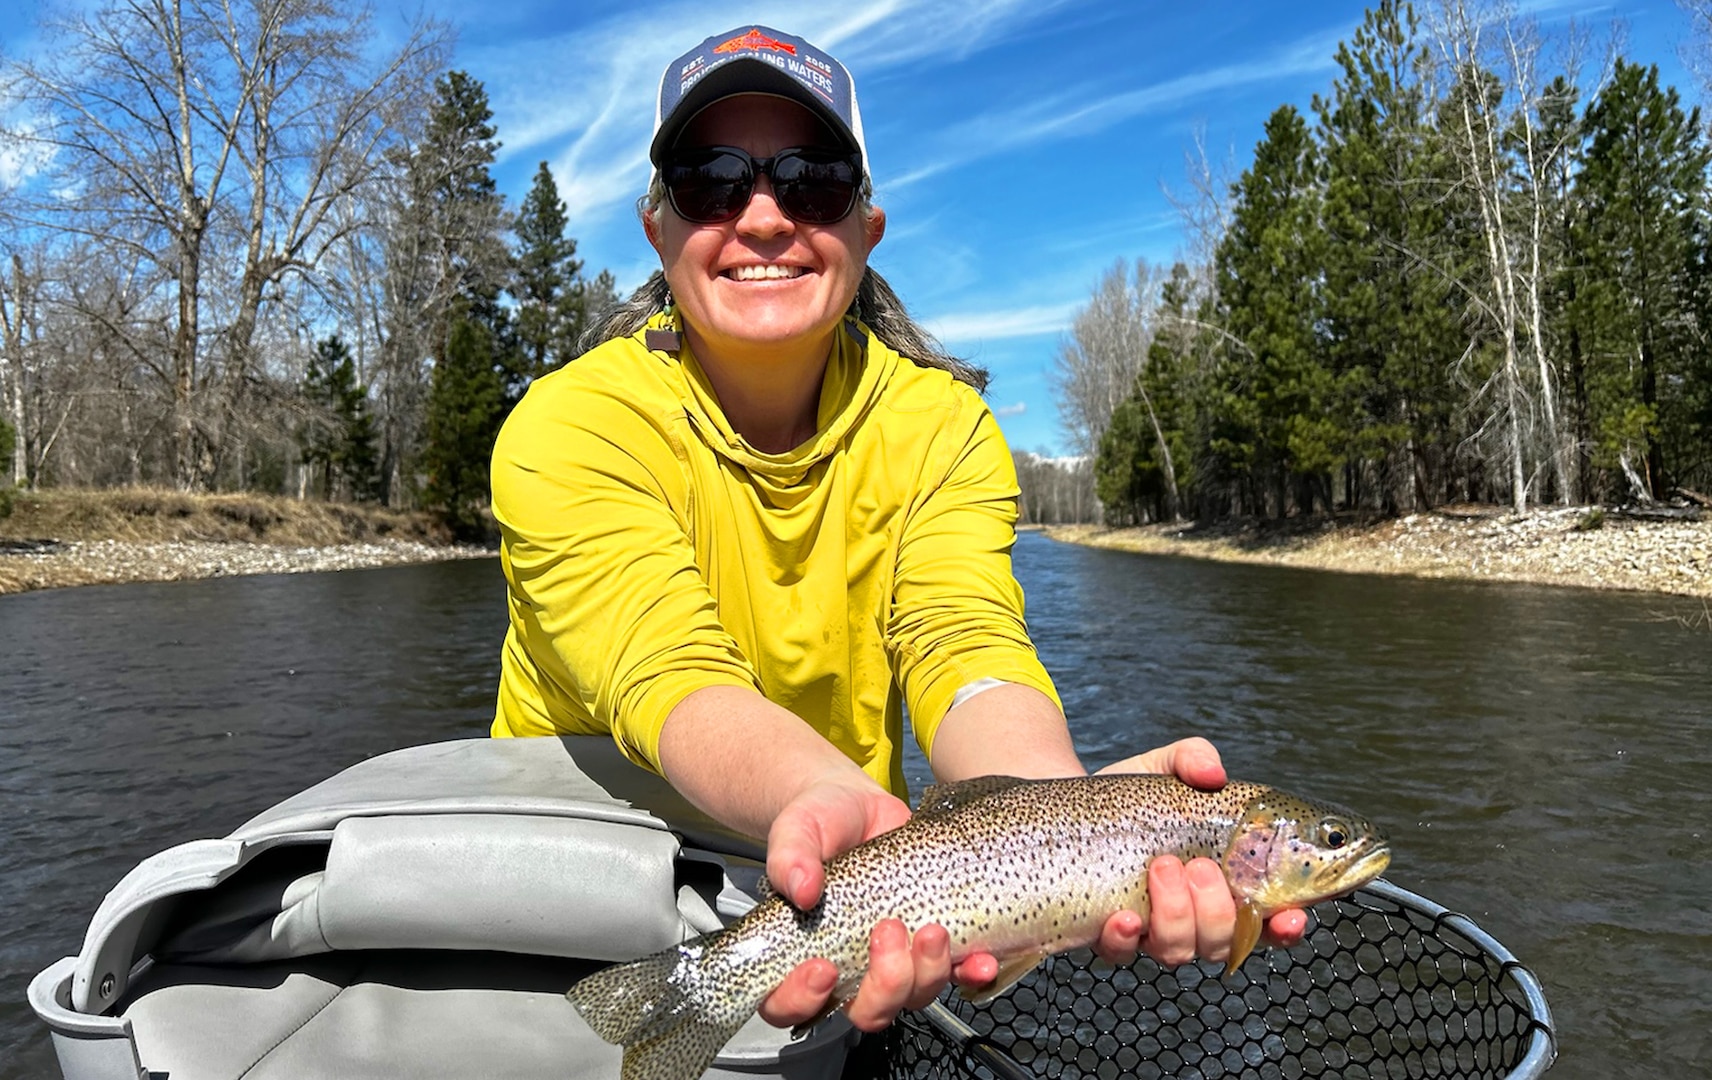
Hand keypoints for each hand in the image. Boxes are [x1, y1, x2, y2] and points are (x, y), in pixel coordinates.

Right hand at [760, 776, 968, 1030]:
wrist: (861, 805)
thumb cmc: (820, 823)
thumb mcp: (795, 830)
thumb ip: (788, 858)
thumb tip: (802, 889)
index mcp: (801, 953)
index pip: (789, 1004)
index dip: (804, 1000)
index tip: (823, 968)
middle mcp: (849, 968)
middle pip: (866, 1011)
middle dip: (885, 986)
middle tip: (887, 931)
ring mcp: (894, 961)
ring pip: (913, 997)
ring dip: (927, 973)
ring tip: (932, 930)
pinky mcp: (931, 946)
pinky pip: (956, 974)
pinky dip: (971, 973)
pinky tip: (981, 960)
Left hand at [1090, 737, 1306, 966]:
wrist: (1073, 806)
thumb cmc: (1136, 793)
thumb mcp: (1167, 765)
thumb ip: (1195, 758)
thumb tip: (1213, 774)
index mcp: (1227, 884)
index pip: (1269, 922)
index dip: (1286, 929)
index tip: (1290, 918)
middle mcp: (1194, 916)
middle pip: (1224, 943)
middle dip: (1218, 909)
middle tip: (1200, 866)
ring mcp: (1151, 928)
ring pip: (1180, 951)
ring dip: (1177, 914)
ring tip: (1162, 866)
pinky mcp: (1107, 933)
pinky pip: (1121, 953)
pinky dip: (1125, 939)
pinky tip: (1124, 916)